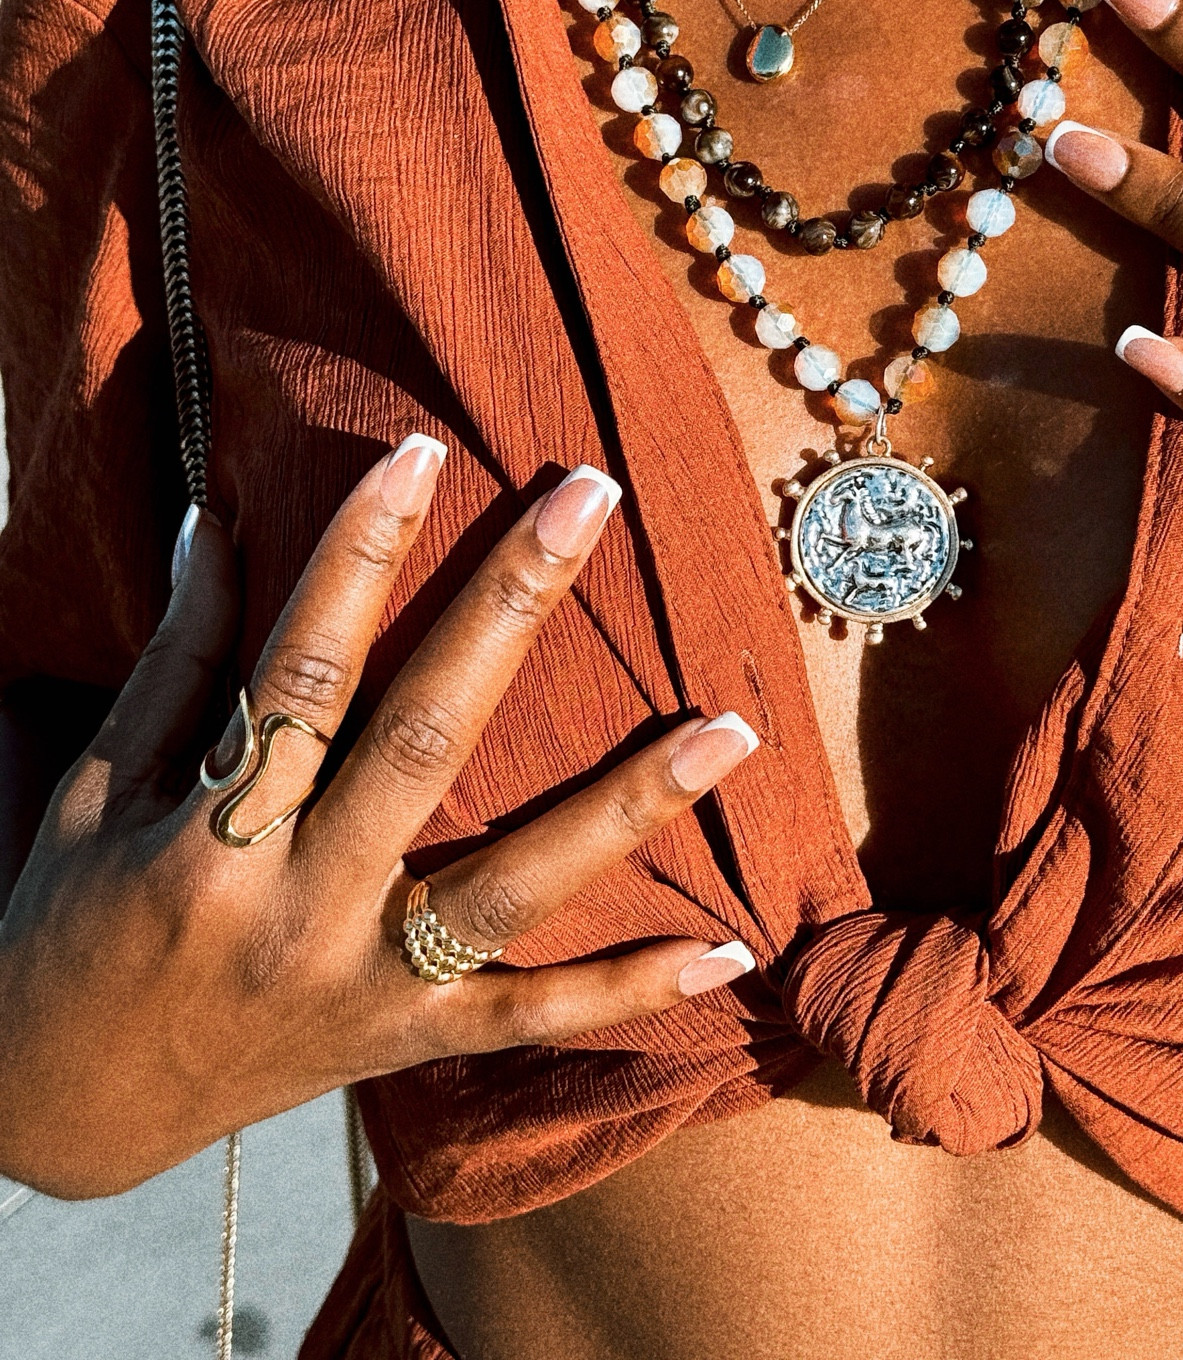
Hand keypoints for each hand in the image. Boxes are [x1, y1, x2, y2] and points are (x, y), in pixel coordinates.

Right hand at [0, 446, 758, 1198]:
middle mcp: (299, 911)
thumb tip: (223, 522)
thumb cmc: (67, 926)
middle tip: (590, 498)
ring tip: (731, 729)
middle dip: (512, 609)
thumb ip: (175, 659)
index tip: (421, 454)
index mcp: (209, 839)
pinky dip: (629, 993)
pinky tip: (726, 950)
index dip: (360, 555)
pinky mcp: (404, 1045)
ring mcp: (364, 987)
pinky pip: (530, 1022)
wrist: (51, 1111)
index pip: (302, 670)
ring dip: (629, 808)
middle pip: (428, 743)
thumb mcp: (96, 786)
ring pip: (515, 889)